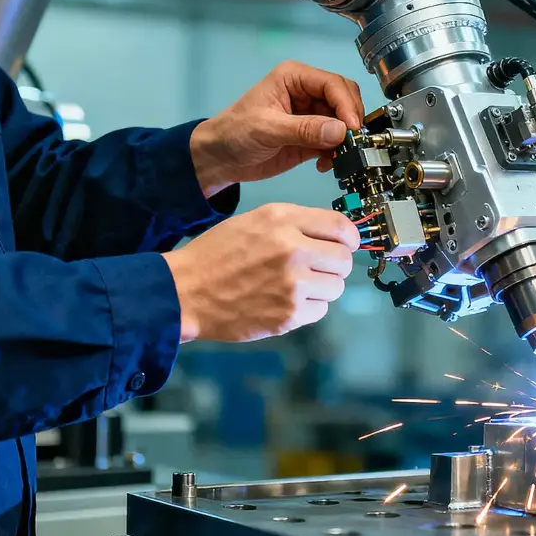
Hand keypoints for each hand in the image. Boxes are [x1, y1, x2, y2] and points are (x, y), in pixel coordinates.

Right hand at [162, 203, 358, 342]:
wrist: (185, 292)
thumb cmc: (217, 255)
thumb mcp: (255, 221)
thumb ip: (295, 224)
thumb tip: (335, 235)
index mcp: (282, 220)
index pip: (340, 226)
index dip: (350, 238)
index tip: (348, 245)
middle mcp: (291, 249)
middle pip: (344, 260)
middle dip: (335, 265)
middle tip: (318, 269)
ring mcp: (292, 285)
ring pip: (336, 287)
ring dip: (322, 288)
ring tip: (295, 286)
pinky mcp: (289, 315)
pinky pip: (320, 310)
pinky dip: (308, 308)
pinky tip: (285, 301)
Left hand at [191, 61, 364, 196]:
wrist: (221, 159)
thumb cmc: (235, 133)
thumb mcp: (267, 128)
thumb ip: (304, 129)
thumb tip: (340, 131)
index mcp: (295, 78)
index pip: (333, 84)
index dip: (346, 105)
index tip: (352, 128)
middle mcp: (308, 92)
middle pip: (345, 100)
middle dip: (351, 121)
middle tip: (351, 143)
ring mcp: (312, 115)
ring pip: (344, 123)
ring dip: (346, 140)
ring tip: (339, 157)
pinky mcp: (313, 137)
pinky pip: (336, 142)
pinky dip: (337, 154)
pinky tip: (326, 165)